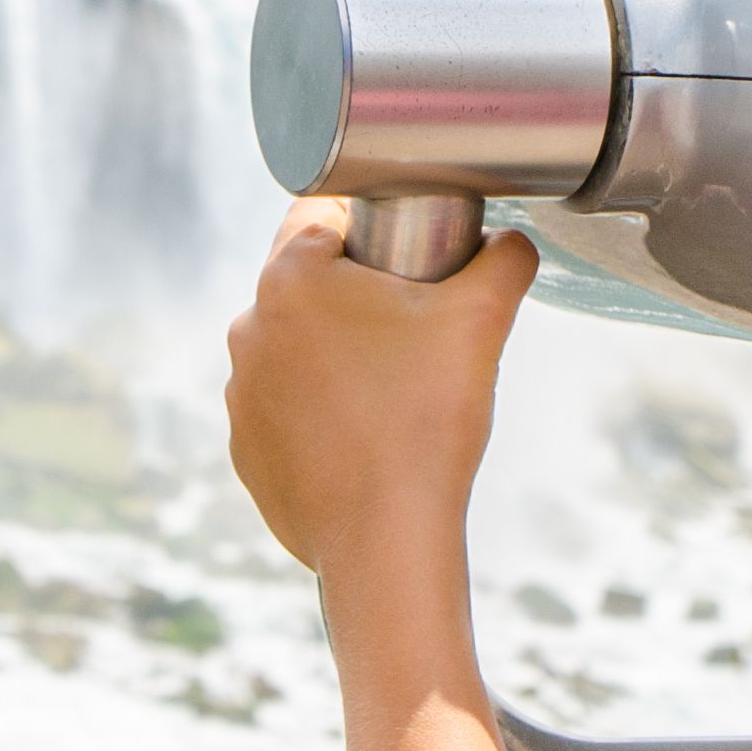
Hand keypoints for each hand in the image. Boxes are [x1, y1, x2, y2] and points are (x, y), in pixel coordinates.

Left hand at [224, 202, 538, 610]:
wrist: (386, 539)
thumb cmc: (426, 421)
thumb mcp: (482, 318)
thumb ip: (505, 259)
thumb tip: (509, 245)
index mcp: (289, 279)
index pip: (322, 211)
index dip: (374, 222)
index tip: (412, 254)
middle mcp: (249, 329)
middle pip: (310, 282)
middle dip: (360, 292)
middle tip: (416, 325)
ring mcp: (242, 392)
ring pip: (298, 347)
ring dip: (338, 352)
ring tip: (395, 387)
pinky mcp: (247, 448)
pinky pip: (287, 409)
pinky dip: (323, 412)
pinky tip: (368, 433)